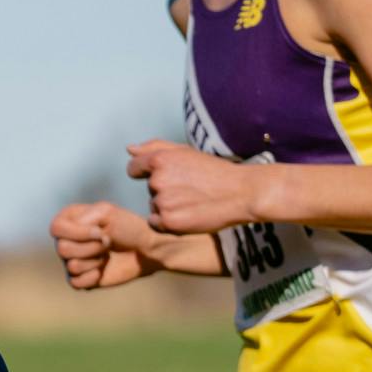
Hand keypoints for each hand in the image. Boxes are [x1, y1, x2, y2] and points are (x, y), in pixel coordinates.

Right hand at [49, 199, 160, 289]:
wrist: (146, 249)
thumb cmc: (128, 227)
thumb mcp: (107, 212)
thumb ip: (84, 218)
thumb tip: (69, 240)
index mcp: (68, 220)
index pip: (56, 228)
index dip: (77, 233)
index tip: (101, 232)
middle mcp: (65, 240)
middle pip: (62, 249)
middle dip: (91, 247)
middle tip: (108, 243)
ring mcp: (71, 260)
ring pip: (71, 265)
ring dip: (95, 260)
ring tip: (107, 255)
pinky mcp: (80, 278)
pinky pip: (75, 282)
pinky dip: (92, 277)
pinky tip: (103, 270)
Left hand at [126, 140, 255, 233]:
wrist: (242, 193)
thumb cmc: (215, 171)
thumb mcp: (186, 151)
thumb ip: (154, 147)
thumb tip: (129, 149)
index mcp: (159, 160)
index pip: (134, 168)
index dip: (146, 173)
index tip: (166, 177)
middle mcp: (157, 180)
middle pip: (149, 189)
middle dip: (165, 190)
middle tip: (191, 189)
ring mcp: (162, 202)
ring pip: (154, 206)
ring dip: (168, 207)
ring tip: (193, 202)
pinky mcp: (169, 222)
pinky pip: (156, 224)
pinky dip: (168, 223)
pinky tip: (188, 215)